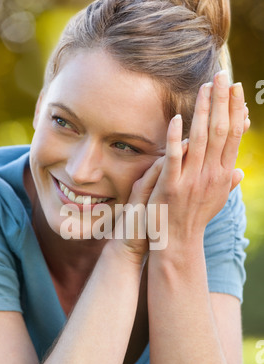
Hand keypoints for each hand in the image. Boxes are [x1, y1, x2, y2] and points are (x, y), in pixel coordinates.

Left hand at [147, 71, 245, 243]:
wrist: (178, 242)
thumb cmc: (195, 218)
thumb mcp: (216, 200)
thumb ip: (227, 182)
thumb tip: (240, 170)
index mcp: (223, 175)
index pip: (232, 136)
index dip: (234, 110)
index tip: (236, 88)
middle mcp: (211, 175)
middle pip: (219, 131)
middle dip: (222, 101)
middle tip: (222, 75)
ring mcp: (191, 180)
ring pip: (200, 140)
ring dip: (203, 111)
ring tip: (206, 88)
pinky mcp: (170, 186)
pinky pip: (175, 158)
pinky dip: (177, 138)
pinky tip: (178, 119)